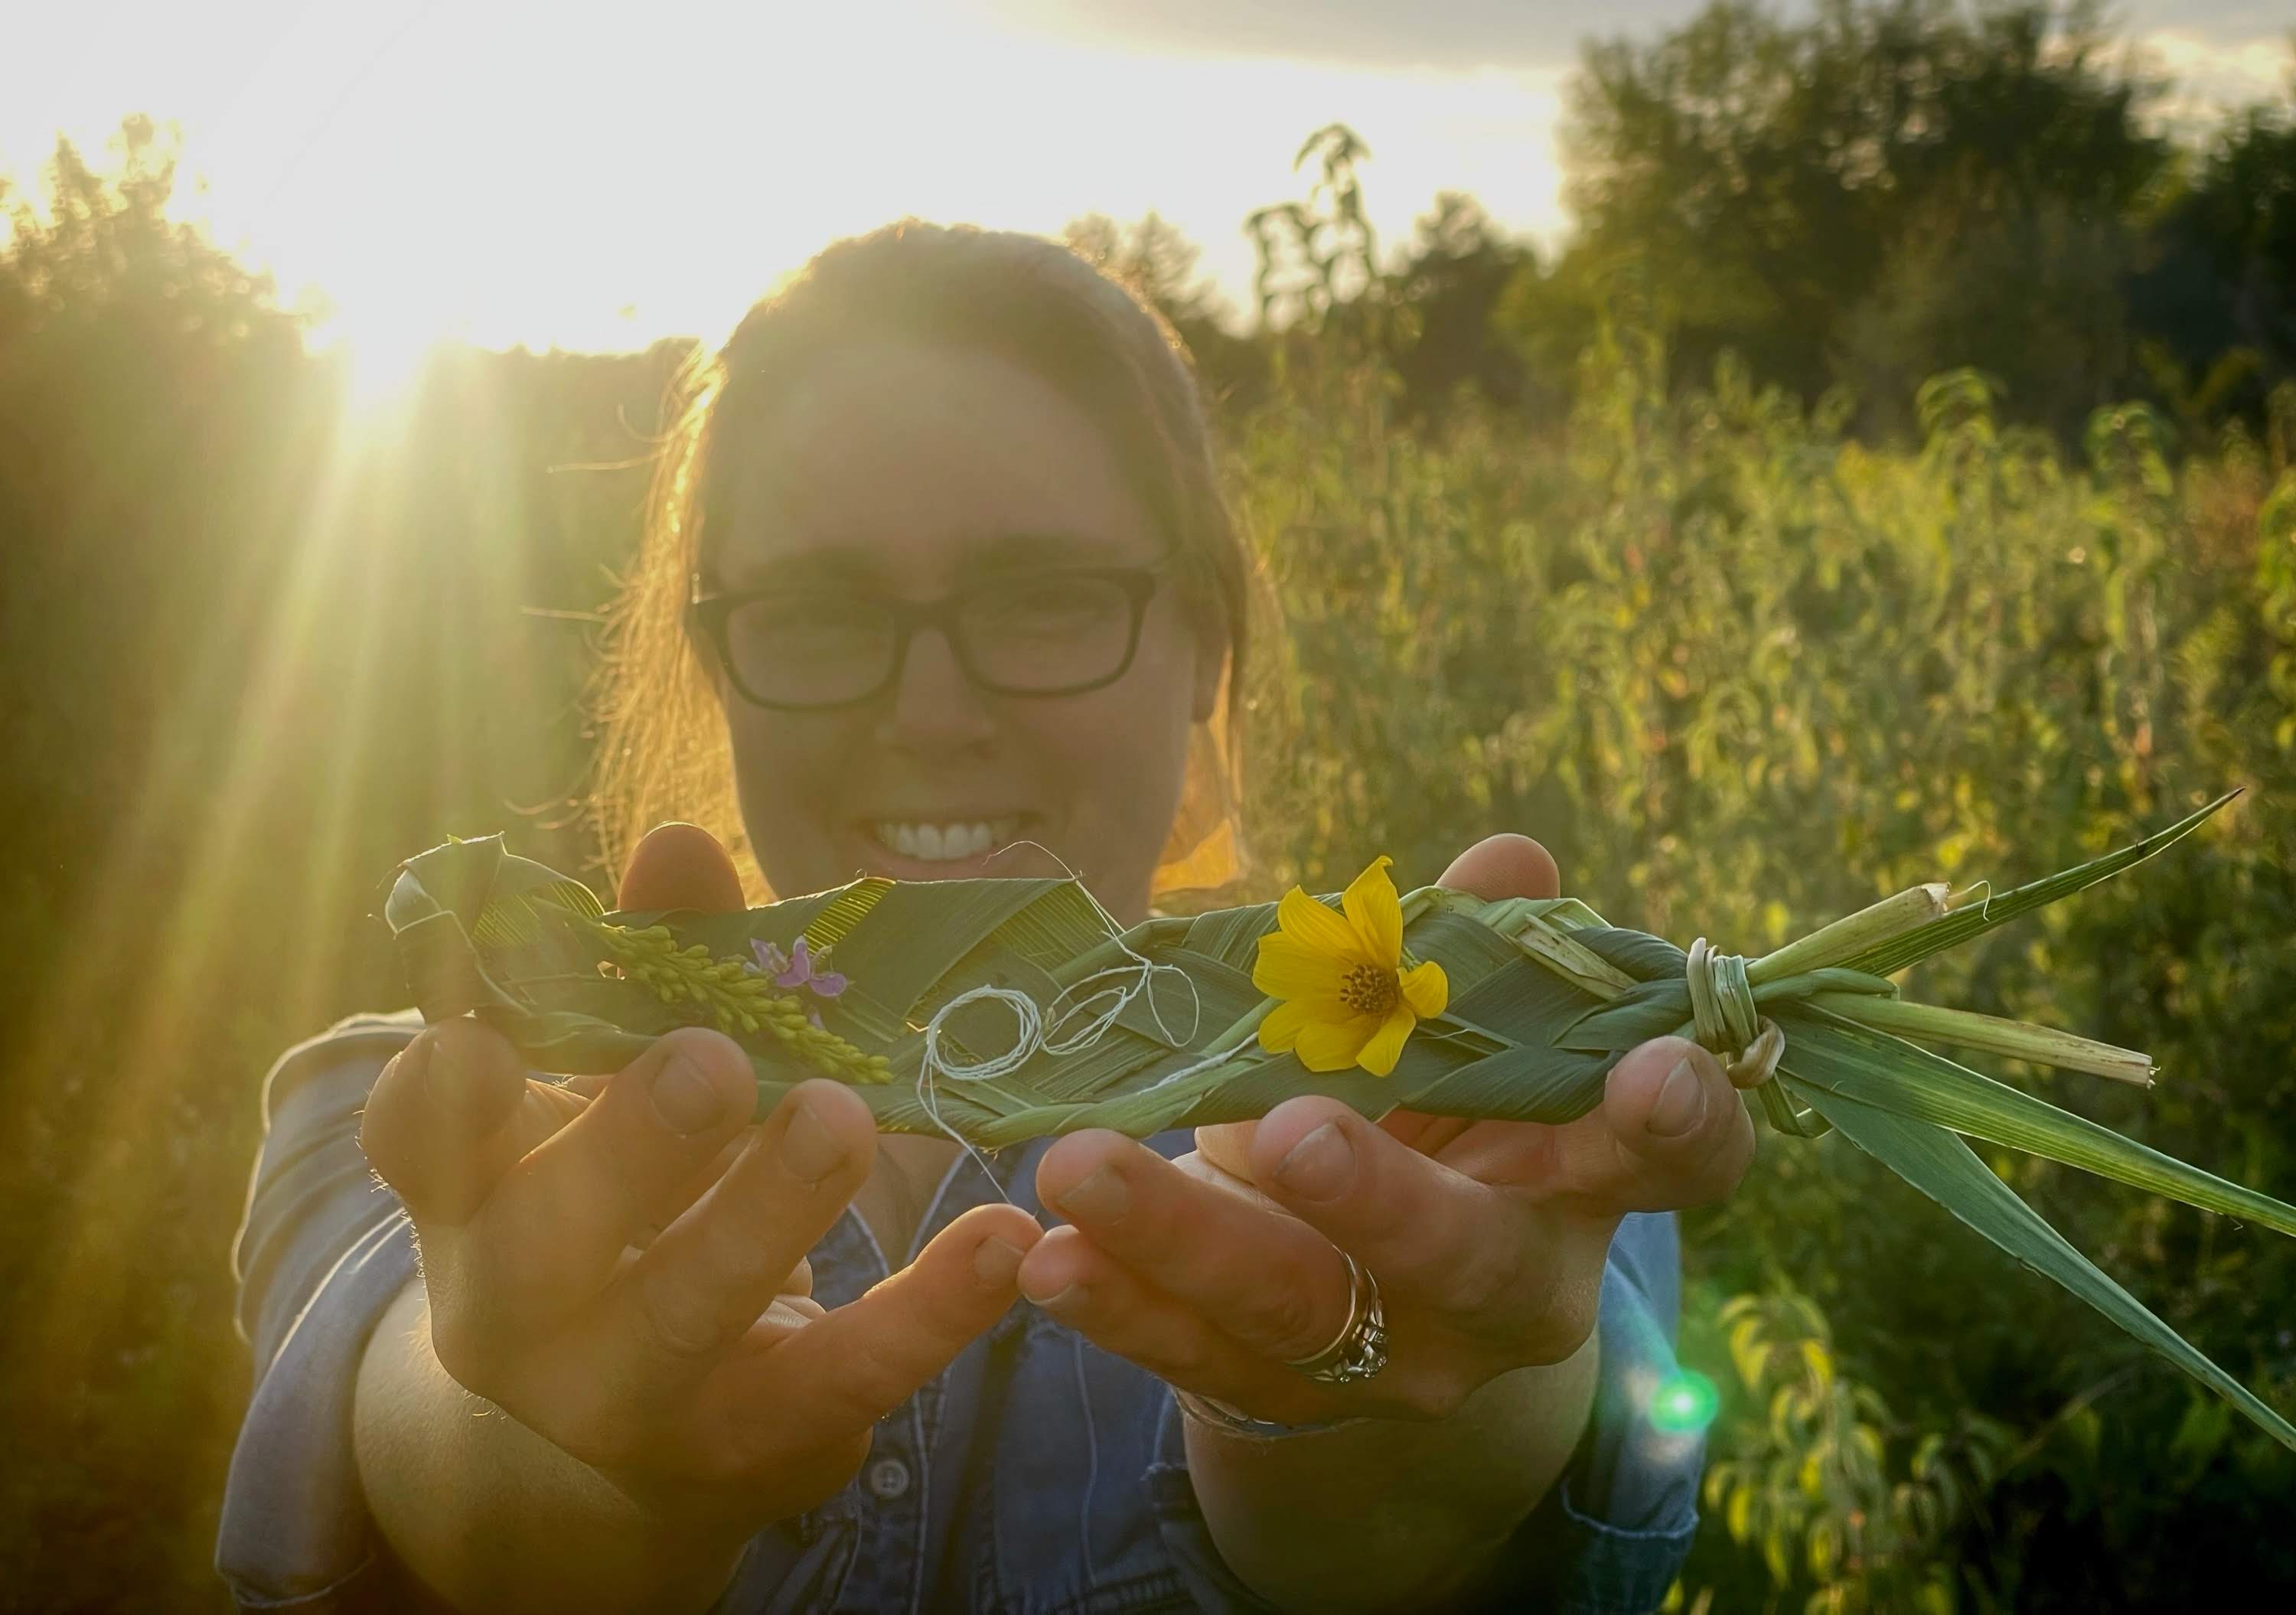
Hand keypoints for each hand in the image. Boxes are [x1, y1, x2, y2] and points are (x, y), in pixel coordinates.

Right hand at [358, 825, 1042, 1536]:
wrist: (653, 1436)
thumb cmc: (629, 1208)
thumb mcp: (618, 1093)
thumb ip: (648, 969)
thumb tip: (678, 843)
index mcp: (473, 1195)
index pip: (422, 1141)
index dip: (437, 1095)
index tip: (482, 1042)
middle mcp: (519, 1306)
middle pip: (548, 1235)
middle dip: (632, 1144)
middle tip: (712, 1063)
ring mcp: (629, 1392)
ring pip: (688, 1309)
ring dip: (769, 1214)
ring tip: (845, 1120)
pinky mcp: (753, 1440)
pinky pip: (843, 1377)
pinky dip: (930, 1313)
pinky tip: (1003, 1240)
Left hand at [1016, 832, 1755, 1425]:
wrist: (1367, 1291)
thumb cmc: (1424, 1114)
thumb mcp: (1447, 1032)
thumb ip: (1466, 952)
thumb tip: (1508, 863)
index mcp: (1581, 1175)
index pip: (1675, 1161)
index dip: (1681, 1119)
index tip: (1650, 1067)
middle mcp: (1513, 1286)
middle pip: (1472, 1260)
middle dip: (1382, 1201)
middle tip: (1288, 1133)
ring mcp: (1404, 1359)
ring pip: (1304, 1312)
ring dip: (1186, 1239)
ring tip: (1078, 1167)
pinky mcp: (1290, 1398)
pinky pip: (1200, 1360)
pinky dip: (1120, 1307)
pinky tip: (1049, 1256)